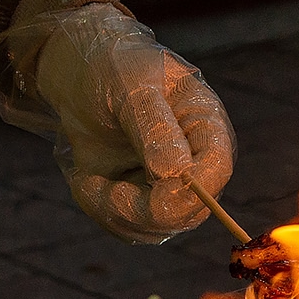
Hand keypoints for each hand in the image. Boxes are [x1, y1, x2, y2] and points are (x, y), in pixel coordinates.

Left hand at [32, 5, 236, 241]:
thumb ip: (154, 129)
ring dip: (114, 212)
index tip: (150, 185)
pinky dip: (101, 211)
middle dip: (141, 208)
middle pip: (189, 210)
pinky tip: (86, 181)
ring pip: (157, 228)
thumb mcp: (129, 88)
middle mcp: (195, 162)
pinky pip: (129, 228)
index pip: (217, 169)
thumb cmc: (113, 69)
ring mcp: (170, 186)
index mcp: (205, 125)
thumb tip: (177, 173)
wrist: (81, 76)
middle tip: (97, 187)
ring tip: (86, 179)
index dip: (191, 188)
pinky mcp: (142, 202)